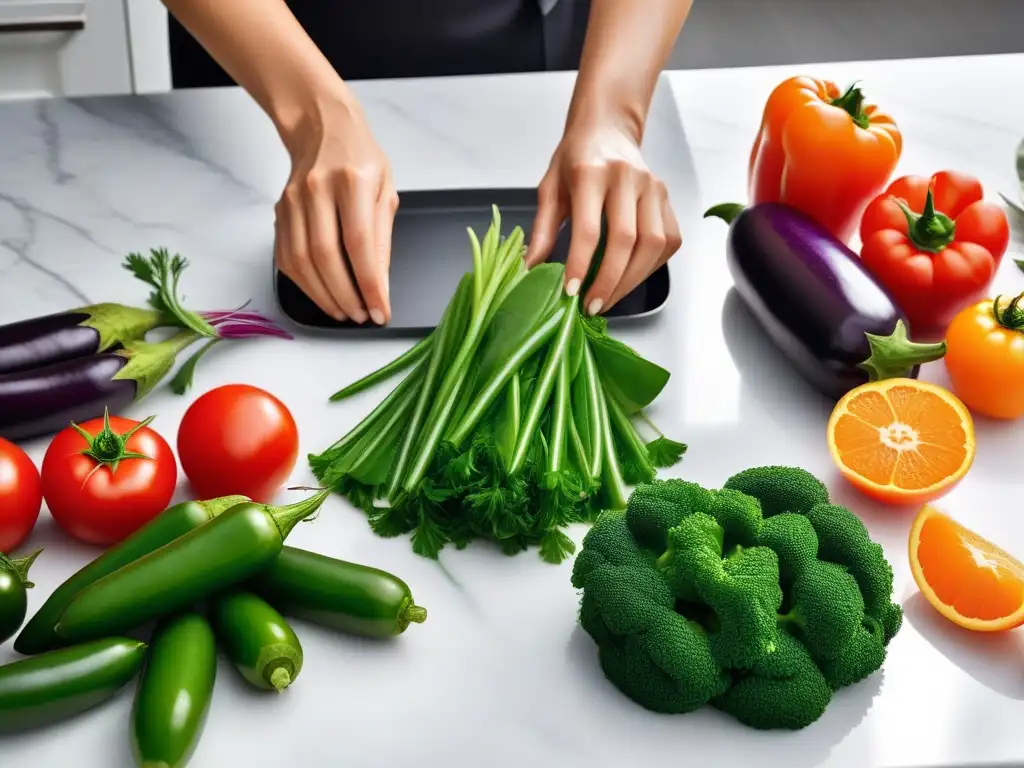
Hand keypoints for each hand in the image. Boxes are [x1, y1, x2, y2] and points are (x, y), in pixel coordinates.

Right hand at [274, 93, 396, 323]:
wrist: (321, 127)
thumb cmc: (360, 159)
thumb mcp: (386, 191)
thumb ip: (383, 239)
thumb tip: (381, 284)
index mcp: (353, 180)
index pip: (359, 243)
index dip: (369, 283)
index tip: (380, 310)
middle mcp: (317, 189)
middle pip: (326, 256)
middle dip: (346, 295)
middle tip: (362, 316)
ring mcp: (292, 200)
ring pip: (302, 261)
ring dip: (324, 295)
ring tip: (345, 312)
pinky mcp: (279, 211)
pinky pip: (287, 257)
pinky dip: (305, 283)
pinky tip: (323, 294)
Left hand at [525, 119, 681, 314]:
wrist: (607, 128)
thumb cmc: (575, 158)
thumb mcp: (549, 188)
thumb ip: (542, 229)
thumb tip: (529, 269)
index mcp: (590, 172)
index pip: (589, 228)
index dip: (580, 265)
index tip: (570, 292)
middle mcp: (627, 178)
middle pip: (626, 240)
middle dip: (608, 281)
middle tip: (591, 306)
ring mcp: (653, 187)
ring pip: (652, 244)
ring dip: (631, 280)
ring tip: (608, 298)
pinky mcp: (668, 198)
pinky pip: (668, 241)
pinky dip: (651, 267)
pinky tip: (630, 278)